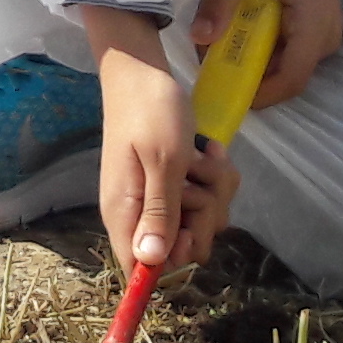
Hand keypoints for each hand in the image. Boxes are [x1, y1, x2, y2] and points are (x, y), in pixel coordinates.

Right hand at [81, 9, 236, 284]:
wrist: (145, 72)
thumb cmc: (150, 112)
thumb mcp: (162, 161)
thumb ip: (160, 212)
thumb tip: (151, 262)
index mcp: (125, 215)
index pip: (141, 271)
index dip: (171, 263)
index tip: (187, 231)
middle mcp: (142, 214)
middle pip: (184, 248)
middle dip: (204, 216)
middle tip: (198, 179)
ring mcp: (163, 199)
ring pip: (204, 221)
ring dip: (215, 189)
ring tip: (203, 156)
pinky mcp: (179, 184)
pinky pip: (210, 198)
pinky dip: (216, 175)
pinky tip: (209, 151)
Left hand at [198, 0, 342, 110]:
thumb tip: (199, 38)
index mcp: (314, 25)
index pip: (291, 79)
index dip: (258, 94)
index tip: (221, 90)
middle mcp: (325, 39)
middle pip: (285, 76)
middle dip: (246, 75)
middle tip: (207, 63)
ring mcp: (322, 35)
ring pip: (283, 65)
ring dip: (250, 60)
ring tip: (213, 45)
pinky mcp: (312, 28)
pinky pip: (285, 50)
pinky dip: (258, 47)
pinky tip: (232, 31)